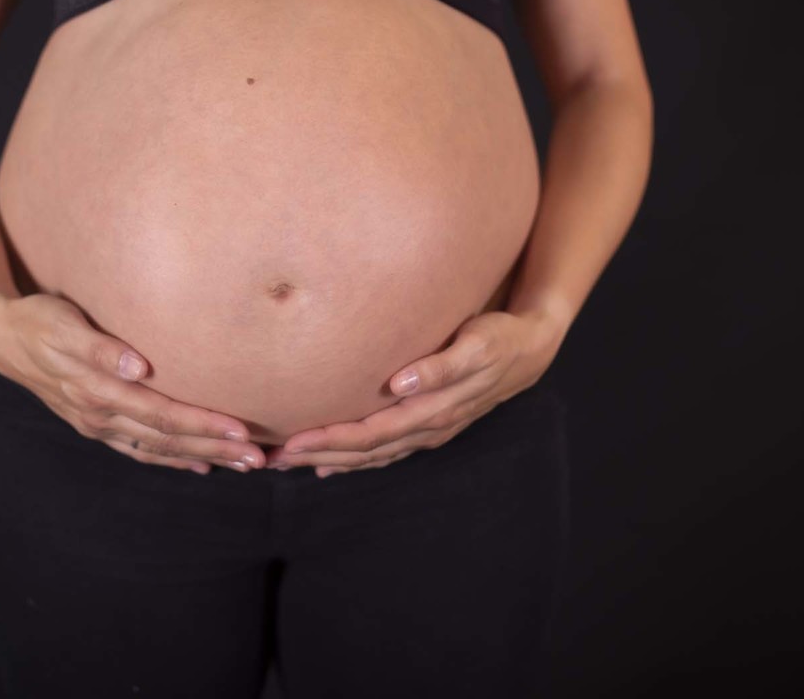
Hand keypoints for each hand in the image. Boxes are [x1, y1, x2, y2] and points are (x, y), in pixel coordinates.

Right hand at [0, 293, 265, 474]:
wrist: (4, 336)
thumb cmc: (40, 321)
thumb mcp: (64, 325)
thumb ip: (99, 347)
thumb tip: (137, 366)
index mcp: (99, 392)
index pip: (162, 415)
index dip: (203, 425)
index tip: (241, 431)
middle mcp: (101, 416)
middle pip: (168, 439)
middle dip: (215, 448)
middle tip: (257, 459)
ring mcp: (99, 424)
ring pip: (159, 448)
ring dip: (202, 457)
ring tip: (242, 465)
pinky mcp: (97, 423)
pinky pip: (141, 448)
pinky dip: (172, 459)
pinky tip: (199, 465)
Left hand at [263, 307, 568, 476]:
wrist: (529, 349)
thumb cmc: (497, 338)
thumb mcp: (476, 345)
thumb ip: (441, 366)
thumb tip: (401, 383)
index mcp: (432, 410)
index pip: (371, 433)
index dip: (331, 440)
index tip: (293, 442)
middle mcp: (427, 427)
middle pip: (364, 451)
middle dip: (318, 456)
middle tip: (274, 460)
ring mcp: (428, 430)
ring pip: (373, 455)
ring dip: (331, 461)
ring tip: (291, 464)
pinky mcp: (429, 425)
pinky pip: (386, 450)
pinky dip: (357, 459)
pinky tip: (330, 465)